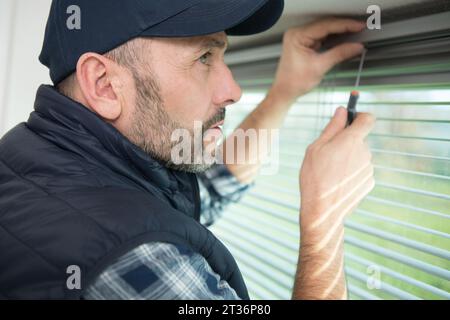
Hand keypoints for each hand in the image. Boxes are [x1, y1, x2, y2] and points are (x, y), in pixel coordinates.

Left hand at [270, 18, 365, 102]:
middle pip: (325, 25)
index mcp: (297, 36)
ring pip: (325, 30)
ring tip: (355, 32)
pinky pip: (322, 36)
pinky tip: (344, 38)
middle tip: (360, 28)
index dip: (344, 25)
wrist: (285, 92)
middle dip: (344, 27)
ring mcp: (300, 38)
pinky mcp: (304, 43)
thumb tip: (356, 47)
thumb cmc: (294, 82)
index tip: (358, 26)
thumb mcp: (320, 67)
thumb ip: (339, 54)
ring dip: (340, 32)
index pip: (325, 25)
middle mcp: (297, 34)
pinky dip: (333, 38)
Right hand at [299, 107, 374, 239]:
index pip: (368, 119)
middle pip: (359, 139)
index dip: (360, 116)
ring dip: (348, 159)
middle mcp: (365, 152)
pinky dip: (351, 172)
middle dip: (347, 142)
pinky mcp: (369, 182)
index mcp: (352, 140)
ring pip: (359, 156)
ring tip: (330, 172)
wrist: (322, 209)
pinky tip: (337, 182)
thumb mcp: (316, 148)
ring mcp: (369, 168)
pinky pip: (360, 170)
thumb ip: (332, 127)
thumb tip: (342, 110)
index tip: (351, 118)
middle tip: (328, 153)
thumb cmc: (314, 177)